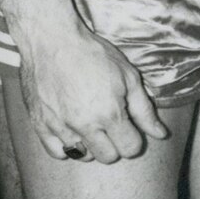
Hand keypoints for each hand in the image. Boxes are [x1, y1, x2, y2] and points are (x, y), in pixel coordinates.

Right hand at [18, 13, 167, 162]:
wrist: (53, 42)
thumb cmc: (94, 55)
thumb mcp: (129, 77)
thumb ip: (144, 110)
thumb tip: (160, 134)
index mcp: (109, 114)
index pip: (129, 148)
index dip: (134, 139)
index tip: (130, 127)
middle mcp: (83, 125)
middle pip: (107, 156)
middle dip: (115, 144)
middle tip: (112, 125)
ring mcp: (59, 127)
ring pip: (81, 156)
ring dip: (92, 146)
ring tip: (93, 125)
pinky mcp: (39, 124)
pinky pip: (57, 152)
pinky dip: (67, 147)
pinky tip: (74, 131)